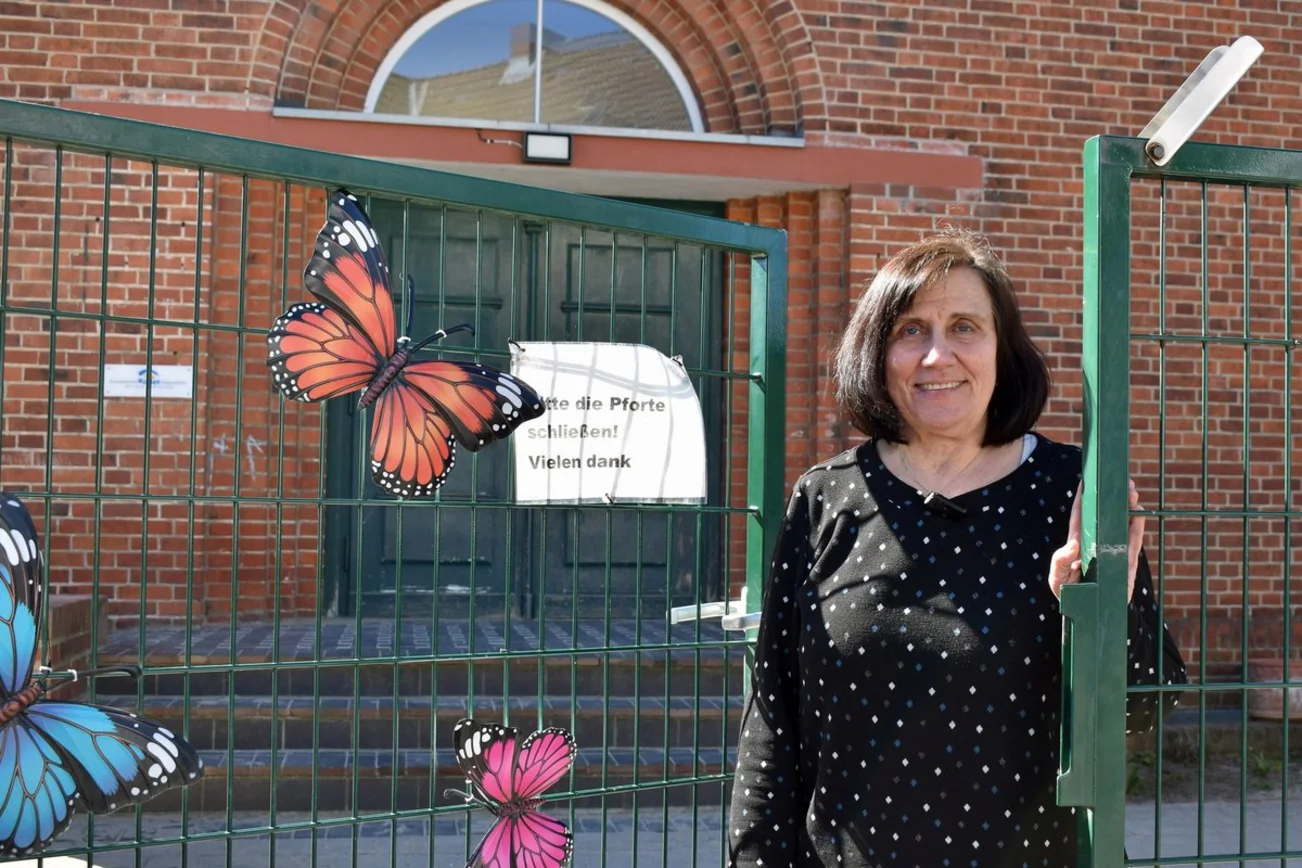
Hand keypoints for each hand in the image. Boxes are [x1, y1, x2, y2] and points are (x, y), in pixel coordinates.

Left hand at [1048, 479, 1144, 602]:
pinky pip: (1132, 544)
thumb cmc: (1069, 594)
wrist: (1088, 615)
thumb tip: (1073, 546)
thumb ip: (1061, 562)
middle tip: (1123, 483)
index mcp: (1078, 543)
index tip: (1088, 479)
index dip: (1084, 498)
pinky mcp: (1125, 564)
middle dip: (1114, 499)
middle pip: (1105, 517)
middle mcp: (1096, 544)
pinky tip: (1140, 514)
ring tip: (1133, 493)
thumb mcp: (1058, 579)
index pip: (1081, 516)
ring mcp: (1112, 552)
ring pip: (1122, 526)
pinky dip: (1136, 529)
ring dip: (1128, 509)